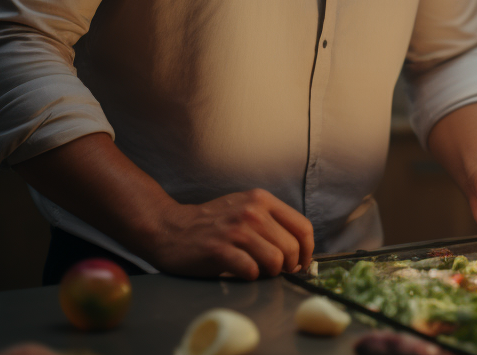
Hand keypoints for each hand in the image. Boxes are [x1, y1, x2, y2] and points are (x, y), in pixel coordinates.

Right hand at [145, 188, 313, 278]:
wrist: (169, 228)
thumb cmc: (211, 223)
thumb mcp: (244, 208)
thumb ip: (270, 221)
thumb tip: (299, 249)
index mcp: (262, 200)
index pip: (303, 227)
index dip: (307, 250)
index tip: (301, 262)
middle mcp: (252, 211)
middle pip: (292, 247)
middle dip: (288, 266)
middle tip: (276, 272)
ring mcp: (236, 230)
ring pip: (275, 260)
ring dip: (270, 273)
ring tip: (257, 271)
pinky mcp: (219, 249)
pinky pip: (251, 271)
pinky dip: (250, 277)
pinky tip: (240, 272)